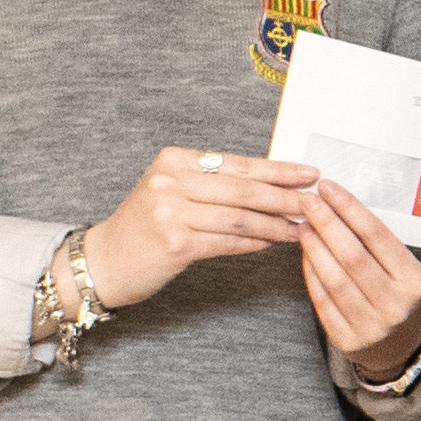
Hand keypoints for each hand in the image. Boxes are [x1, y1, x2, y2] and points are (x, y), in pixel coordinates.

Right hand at [79, 141, 317, 318]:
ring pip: (240, 217)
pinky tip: (274, 243)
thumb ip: (213, 184)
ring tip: (302, 228)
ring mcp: (171, 211)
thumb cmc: (145, 227)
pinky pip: (228, 241)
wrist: (105, 261)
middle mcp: (171, 181)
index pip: (237, 164)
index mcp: (174, 160)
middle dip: (285, 196)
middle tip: (316, 202)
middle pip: (243, 189)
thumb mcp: (172, 191)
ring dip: (276, 224)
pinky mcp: (175, 243)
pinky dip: (255, 242)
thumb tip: (271, 183)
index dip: (277, 170)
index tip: (308, 173)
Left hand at [295, 175, 420, 391]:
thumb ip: (375, 244)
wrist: (405, 346)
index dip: (350, 209)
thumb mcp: (402, 268)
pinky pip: (323, 302)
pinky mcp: (348, 340)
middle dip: (326, 223)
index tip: (328, 188)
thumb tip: (336, 206)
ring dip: (313, 248)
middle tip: (307, 201)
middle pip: (353, 256)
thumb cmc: (399, 296)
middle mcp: (395, 304)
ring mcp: (371, 326)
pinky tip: (305, 255)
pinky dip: (311, 275)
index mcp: (413, 281)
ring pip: (334, 279)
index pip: (377, 236)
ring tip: (302, 225)